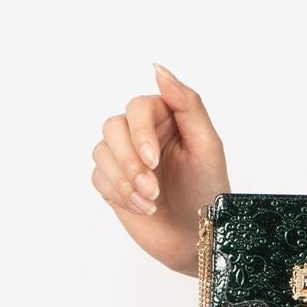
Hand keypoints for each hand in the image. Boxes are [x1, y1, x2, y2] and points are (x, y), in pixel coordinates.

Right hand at [91, 63, 230, 275]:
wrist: (197, 236)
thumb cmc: (208, 191)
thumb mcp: (207, 146)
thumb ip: (188, 105)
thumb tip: (159, 70)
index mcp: (167, 119)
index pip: (138, 107)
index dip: (140, 133)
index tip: (153, 161)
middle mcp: (143, 134)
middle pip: (112, 126)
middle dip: (130, 161)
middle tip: (153, 188)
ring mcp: (126, 158)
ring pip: (101, 151)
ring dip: (124, 180)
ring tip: (151, 200)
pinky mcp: (114, 182)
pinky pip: (98, 177)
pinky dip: (119, 194)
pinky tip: (144, 209)